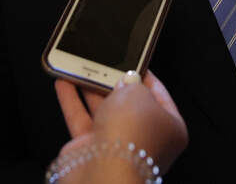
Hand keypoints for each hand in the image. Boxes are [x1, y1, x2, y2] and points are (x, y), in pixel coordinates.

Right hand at [54, 72, 187, 175]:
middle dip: (115, 84)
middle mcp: (145, 139)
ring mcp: (117, 146)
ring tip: (81, 69)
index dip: (146, 77)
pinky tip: (65, 83)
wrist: (104, 171)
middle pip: (129, 104)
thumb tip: (126, 81)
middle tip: (106, 65)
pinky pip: (82, 120)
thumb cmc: (131, 135)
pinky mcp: (92, 150)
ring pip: (103, 111)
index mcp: (170, 128)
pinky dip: (73, 101)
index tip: (134, 62)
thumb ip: (132, 83)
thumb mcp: (138, 94)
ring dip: (91, 89)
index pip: (159, 96)